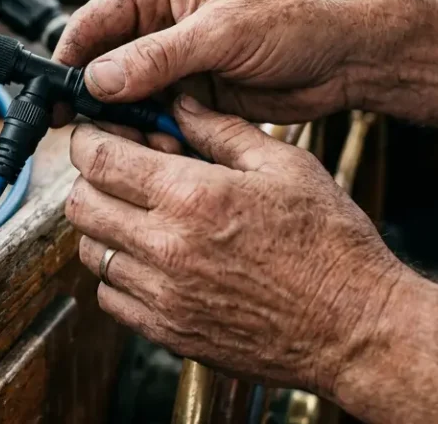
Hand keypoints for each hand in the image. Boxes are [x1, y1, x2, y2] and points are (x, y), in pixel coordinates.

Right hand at [53, 0, 367, 123]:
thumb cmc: (293, 21)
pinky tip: (151, 151)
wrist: (346, 55)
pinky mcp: (192, 95)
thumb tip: (99, 79)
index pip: (93, 22)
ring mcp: (175, 62)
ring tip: (121, 146)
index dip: (69, 59)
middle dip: (92, 98)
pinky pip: (155, 118)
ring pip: (126, 96)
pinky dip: (149, 135)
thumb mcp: (222, 34)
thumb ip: (158, 56)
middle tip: (81, 133)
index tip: (53, 96)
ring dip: (122, 121)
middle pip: (103, 63)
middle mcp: (160, 24)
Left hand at [65, 95, 403, 395]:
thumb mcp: (285, 165)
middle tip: (123, 172)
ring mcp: (163, 296)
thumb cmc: (332, 247)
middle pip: (80, 203)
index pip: (98, 158)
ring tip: (144, 215)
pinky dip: (119, 274)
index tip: (102, 134)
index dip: (91, 138)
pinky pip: (110, 298)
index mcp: (193, 197)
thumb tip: (179, 105)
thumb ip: (221, 131)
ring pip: (90, 251)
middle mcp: (166, 248)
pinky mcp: (168, 332)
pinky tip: (155, 259)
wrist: (356, 328)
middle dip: (93, 179)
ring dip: (106, 227)